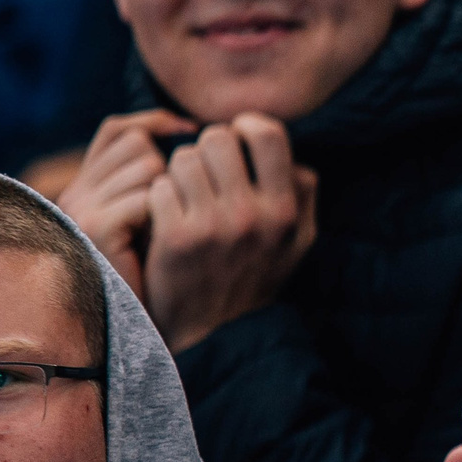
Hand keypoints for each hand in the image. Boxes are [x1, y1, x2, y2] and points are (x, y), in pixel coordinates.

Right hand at [58, 109, 198, 299]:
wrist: (144, 325)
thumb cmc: (164, 271)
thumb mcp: (161, 213)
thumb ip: (162, 174)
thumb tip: (188, 125)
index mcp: (90, 185)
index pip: (120, 130)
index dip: (155, 127)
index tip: (190, 137)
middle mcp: (78, 191)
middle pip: (138, 144)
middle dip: (171, 171)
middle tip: (178, 212)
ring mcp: (82, 209)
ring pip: (147, 167)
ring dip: (174, 195)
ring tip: (169, 231)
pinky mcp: (95, 229)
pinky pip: (146, 198)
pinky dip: (164, 216)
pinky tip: (163, 242)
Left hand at [142, 114, 317, 353]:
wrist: (217, 335)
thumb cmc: (255, 278)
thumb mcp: (296, 242)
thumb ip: (302, 195)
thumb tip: (292, 155)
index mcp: (286, 210)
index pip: (267, 133)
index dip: (245, 127)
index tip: (236, 140)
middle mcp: (254, 215)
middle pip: (217, 139)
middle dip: (206, 150)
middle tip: (204, 172)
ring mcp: (213, 226)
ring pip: (183, 160)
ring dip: (179, 174)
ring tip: (185, 197)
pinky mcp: (176, 239)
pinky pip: (159, 187)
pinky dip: (159, 198)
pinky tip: (167, 218)